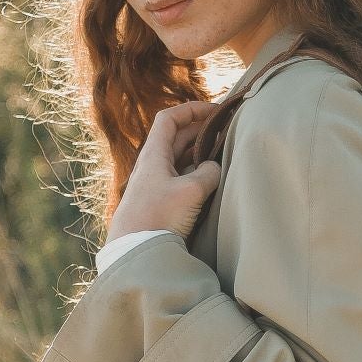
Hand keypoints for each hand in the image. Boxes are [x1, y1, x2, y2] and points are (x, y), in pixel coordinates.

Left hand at [104, 99, 223, 245]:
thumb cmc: (158, 217)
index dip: (191, 110)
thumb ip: (208, 172)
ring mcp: (155, 185)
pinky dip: (195, 173)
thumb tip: (214, 168)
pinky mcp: (159, 204)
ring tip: (222, 153)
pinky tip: (210, 181)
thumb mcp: (191, 190)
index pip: (169, 119)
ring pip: (179, 159)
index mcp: (153, 154)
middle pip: (176, 138)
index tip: (215, 111)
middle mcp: (152, 166)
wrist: (135, 252)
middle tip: (225, 131)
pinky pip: (179, 179)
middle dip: (201, 130)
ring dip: (199, 153)